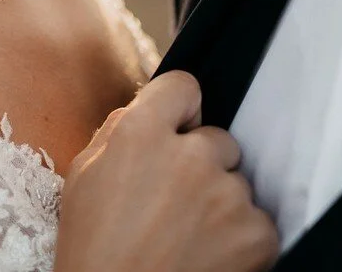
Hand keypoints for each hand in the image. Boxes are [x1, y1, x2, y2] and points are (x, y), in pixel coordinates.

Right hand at [53, 72, 278, 271]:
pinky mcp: (256, 232)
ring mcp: (227, 193)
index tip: (176, 131)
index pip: (184, 86)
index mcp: (141, 133)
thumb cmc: (93, 248)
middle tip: (174, 201)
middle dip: (200, 163)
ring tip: (187, 236)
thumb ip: (117, 133)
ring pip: (236, 181)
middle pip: (216, 138)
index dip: (178, 110)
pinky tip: (210, 255)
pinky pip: (259, 220)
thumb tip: (146, 112)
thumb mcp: (82, 177)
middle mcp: (190, 154)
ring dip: (220, 202)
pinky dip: (241, 237)